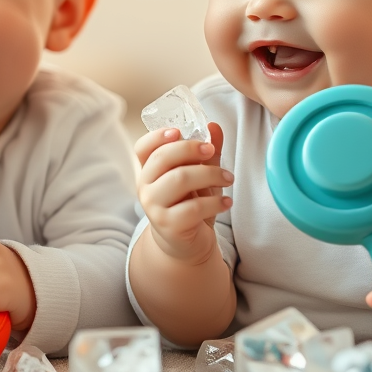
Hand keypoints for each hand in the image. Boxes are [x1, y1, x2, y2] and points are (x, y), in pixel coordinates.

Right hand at [134, 122, 231, 264]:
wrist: (187, 244)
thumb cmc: (190, 204)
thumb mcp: (199, 175)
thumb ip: (206, 152)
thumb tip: (214, 127)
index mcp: (149, 170)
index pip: (143, 147)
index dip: (157, 136)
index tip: (179, 131)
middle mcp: (146, 187)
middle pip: (163, 158)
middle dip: (190, 149)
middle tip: (211, 151)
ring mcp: (154, 207)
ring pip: (180, 179)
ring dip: (210, 174)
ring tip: (228, 178)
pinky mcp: (168, 225)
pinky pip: (193, 207)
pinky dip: (215, 202)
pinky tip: (226, 202)